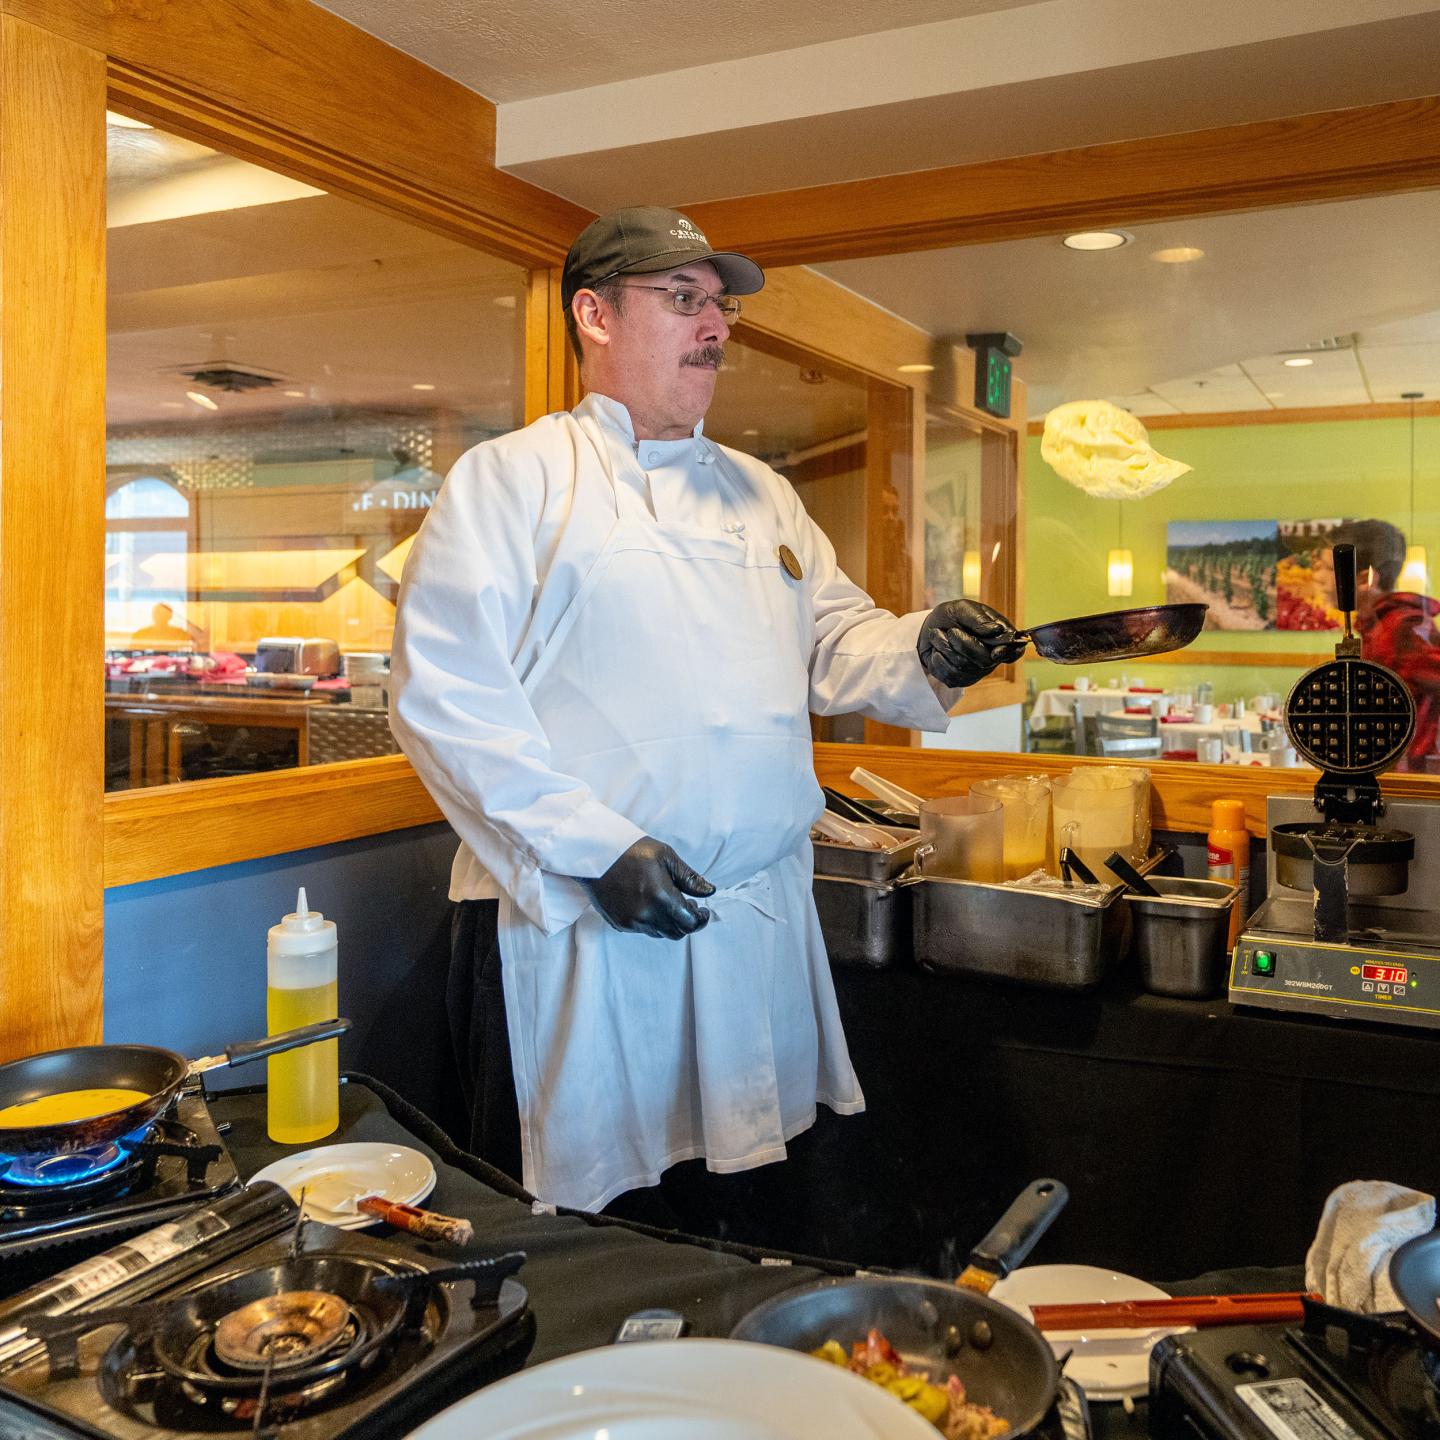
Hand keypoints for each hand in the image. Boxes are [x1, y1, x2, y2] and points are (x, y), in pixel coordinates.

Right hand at [582, 838, 715, 939]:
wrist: (594, 853)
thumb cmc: (631, 850)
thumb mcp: (666, 857)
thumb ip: (689, 878)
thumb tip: (709, 891)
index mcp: (661, 897)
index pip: (689, 923)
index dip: (700, 919)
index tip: (703, 911)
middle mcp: (646, 915)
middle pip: (676, 932)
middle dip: (686, 921)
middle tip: (687, 903)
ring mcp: (631, 922)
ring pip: (659, 932)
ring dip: (669, 922)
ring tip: (667, 901)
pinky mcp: (619, 923)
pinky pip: (642, 929)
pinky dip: (651, 921)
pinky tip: (649, 903)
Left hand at [918, 599, 1026, 687]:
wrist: (929, 629)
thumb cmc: (951, 617)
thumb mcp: (963, 609)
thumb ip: (979, 619)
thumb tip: (996, 630)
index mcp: (999, 637)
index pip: (1015, 651)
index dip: (1009, 653)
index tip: (996, 652)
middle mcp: (991, 657)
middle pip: (985, 660)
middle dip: (964, 643)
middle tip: (951, 631)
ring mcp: (976, 671)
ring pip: (964, 666)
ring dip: (946, 647)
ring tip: (939, 635)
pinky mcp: (959, 680)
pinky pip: (950, 674)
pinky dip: (938, 659)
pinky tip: (937, 650)